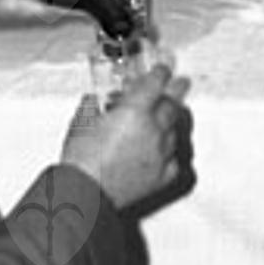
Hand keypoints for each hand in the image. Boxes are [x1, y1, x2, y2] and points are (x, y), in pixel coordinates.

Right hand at [60, 64, 193, 208]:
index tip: (162, 70)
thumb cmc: (82, 159)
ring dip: (169, 121)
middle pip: (173, 104)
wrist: (86, 194)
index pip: (156, 83)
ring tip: (163, 117)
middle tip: (181, 83)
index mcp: (135, 110)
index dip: (161, 73)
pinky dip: (167, 150)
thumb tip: (95, 100)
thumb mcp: (83, 120)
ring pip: (174, 130)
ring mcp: (160, 154)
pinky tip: (160, 148)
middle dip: (176, 91)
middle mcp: (153, 129)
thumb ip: (94, 104)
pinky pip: (172, 158)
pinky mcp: (162, 176)